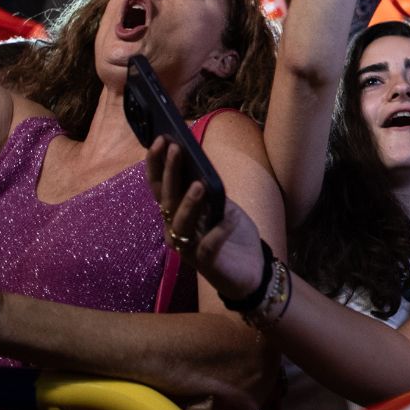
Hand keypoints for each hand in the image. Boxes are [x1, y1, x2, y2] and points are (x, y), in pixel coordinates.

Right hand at [145, 138, 266, 304]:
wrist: (252, 270)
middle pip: (166, 199)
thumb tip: (201, 167)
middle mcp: (174, 230)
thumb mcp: (223, 206)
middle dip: (170, 172)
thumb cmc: (232, 235)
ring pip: (180, 223)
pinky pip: (208, 246)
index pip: (159, 187)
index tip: (161, 139)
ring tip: (199, 184)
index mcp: (175, 214)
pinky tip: (230, 218)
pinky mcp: (206, 263)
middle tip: (176, 148)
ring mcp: (188, 248)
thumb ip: (210, 191)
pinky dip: (219, 231)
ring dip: (189, 203)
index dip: (157, 164)